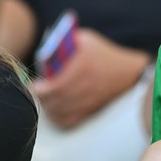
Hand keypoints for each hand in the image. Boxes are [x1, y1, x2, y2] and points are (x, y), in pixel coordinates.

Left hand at [33, 28, 149, 127]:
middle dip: (41, 97)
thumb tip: (44, 51)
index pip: (55, 86)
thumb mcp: (85, 39)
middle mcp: (85, 86)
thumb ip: (65, 41)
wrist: (126, 72)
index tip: (34, 85)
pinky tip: (54, 109)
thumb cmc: (101, 53)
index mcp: (83, 66)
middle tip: (36, 91)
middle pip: (55, 101)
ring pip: (59, 113)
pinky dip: (57, 117)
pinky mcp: (89, 111)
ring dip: (47, 107)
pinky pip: (68, 121)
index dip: (40, 89)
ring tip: (44, 99)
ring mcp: (88, 101)